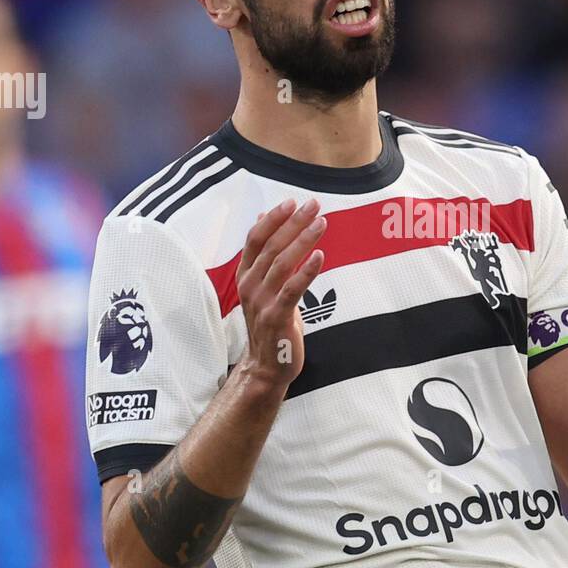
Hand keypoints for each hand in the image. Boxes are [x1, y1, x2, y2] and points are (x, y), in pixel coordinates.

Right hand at [235, 197, 327, 387]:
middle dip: (293, 223)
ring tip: (321, 223)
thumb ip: (264, 254)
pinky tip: (320, 256)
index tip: (292, 201)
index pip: (256, 239)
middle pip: (271, 246)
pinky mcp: (276, 317)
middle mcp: (249, 286)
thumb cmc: (269, 322)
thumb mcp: (263, 286)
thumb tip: (263, 218)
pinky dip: (306, 271)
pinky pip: (292, 289)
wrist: (266, 365)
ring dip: (303, 240)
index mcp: (245, 276)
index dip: (273, 219)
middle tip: (314, 205)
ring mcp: (261, 302)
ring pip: (282, 263)